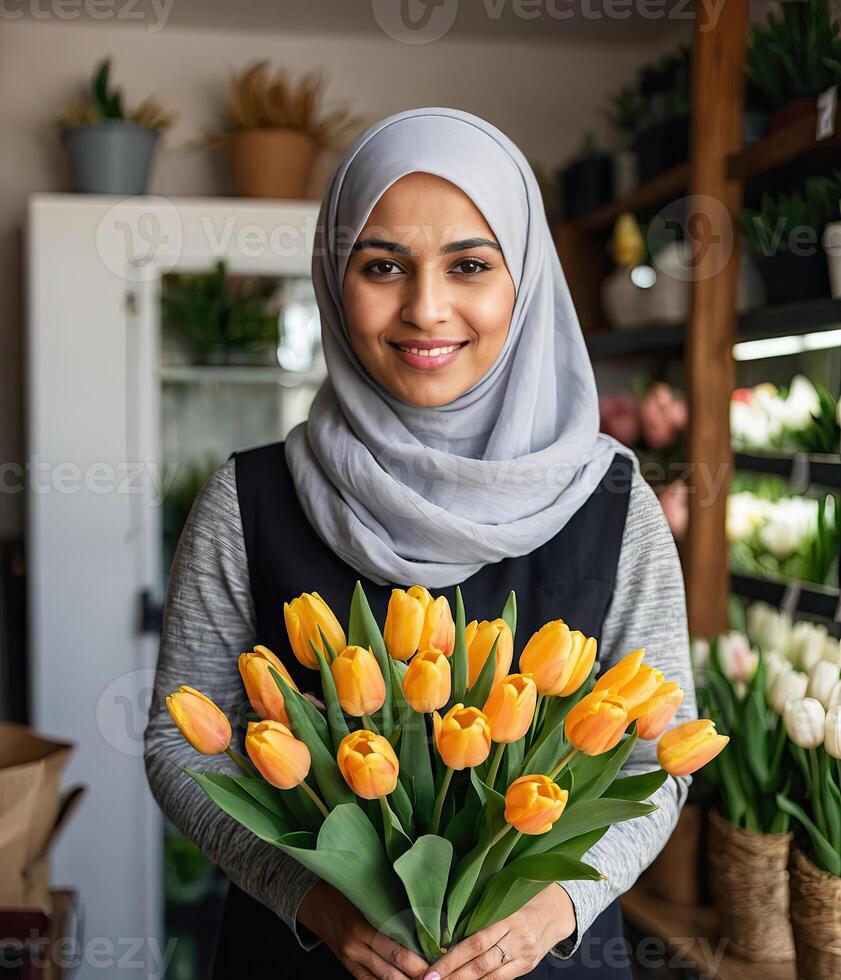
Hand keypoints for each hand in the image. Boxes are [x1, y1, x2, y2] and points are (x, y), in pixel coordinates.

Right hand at [297, 880, 430, 978]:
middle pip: (391, 969)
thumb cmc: (348, 892)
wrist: (315, 903)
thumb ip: (392, 911)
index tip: (440, 959)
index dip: (419, 959)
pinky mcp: (348, 967)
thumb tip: (426, 922)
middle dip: (416, 976)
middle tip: (436, 977)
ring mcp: (351, 960)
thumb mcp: (369, 897)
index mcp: (363, 926)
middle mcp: (356, 947)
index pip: (396, 949)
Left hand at [423, 884, 575, 978]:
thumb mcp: (502, 898)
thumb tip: (446, 932)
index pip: (475, 941)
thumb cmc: (522, 898)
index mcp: (508, 917)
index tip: (433, 967)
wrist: (556, 911)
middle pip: (481, 963)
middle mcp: (517, 939)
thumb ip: (479, 913)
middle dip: (454, 975)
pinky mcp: (528, 967)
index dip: (452, 957)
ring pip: (491, 976)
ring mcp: (524, 956)